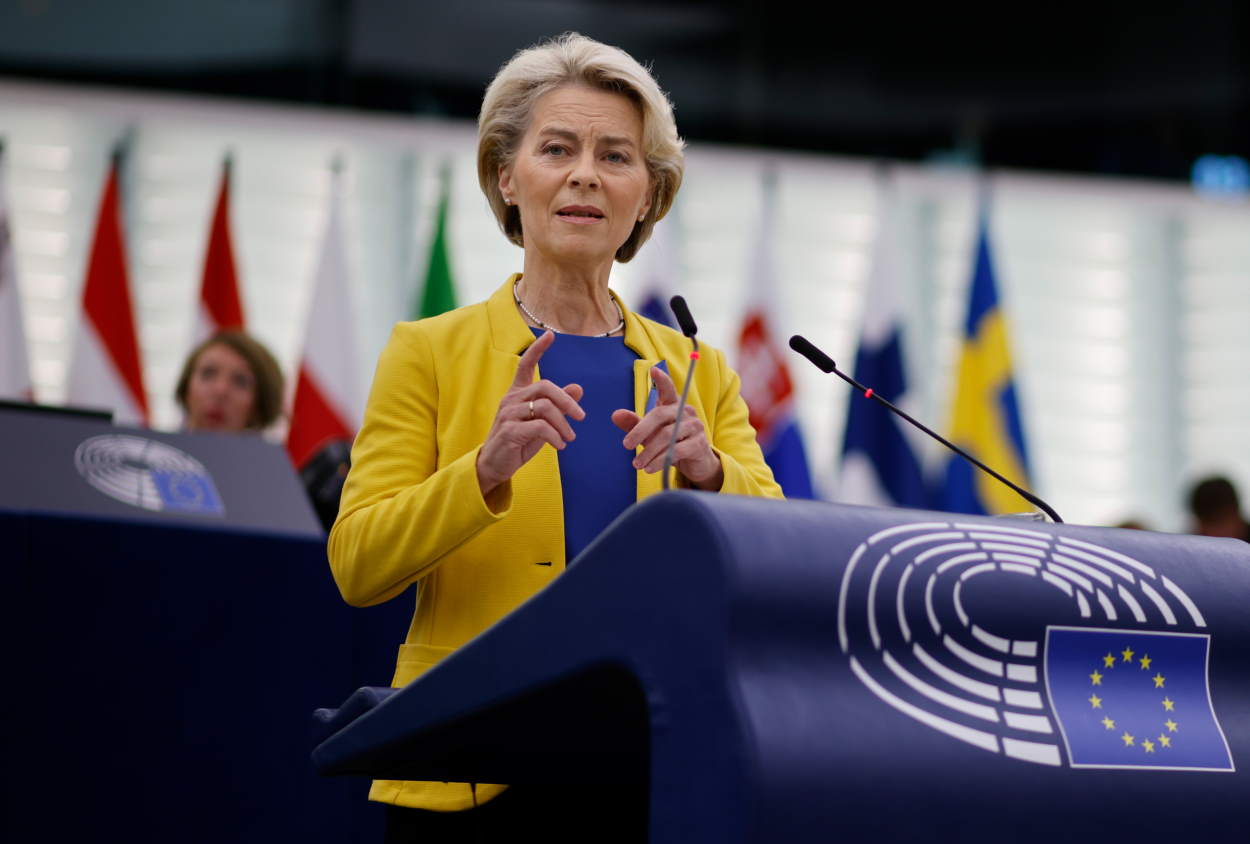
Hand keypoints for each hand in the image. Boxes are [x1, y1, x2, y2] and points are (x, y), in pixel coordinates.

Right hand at [476, 330, 584, 495]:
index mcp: (517, 394)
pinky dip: (556, 436)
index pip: (525, 365)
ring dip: (563, 424)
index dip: (537, 349)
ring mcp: (508, 414)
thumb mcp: (541, 422)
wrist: (495, 466)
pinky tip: (560, 445)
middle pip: (545, 386)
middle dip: (567, 401)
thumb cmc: (519, 442)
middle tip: (581, 417)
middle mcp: (511, 399)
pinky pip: (541, 427)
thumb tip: (578, 387)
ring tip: (569, 438)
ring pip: (545, 407)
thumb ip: (557, 406)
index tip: (550, 335)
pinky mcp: (509, 431)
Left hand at [611, 366, 722, 489]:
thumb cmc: (670, 444)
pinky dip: (660, 461)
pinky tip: (649, 469)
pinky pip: (677, 451)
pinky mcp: (700, 445)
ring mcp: (695, 427)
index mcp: (673, 406)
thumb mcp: (650, 434)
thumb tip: (615, 415)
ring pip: (667, 436)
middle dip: (640, 430)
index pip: (668, 389)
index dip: (662, 380)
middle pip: (660, 415)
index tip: (653, 370)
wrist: (695, 464)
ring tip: (636, 464)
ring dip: (649, 452)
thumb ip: (634, 424)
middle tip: (626, 445)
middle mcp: (686, 412)